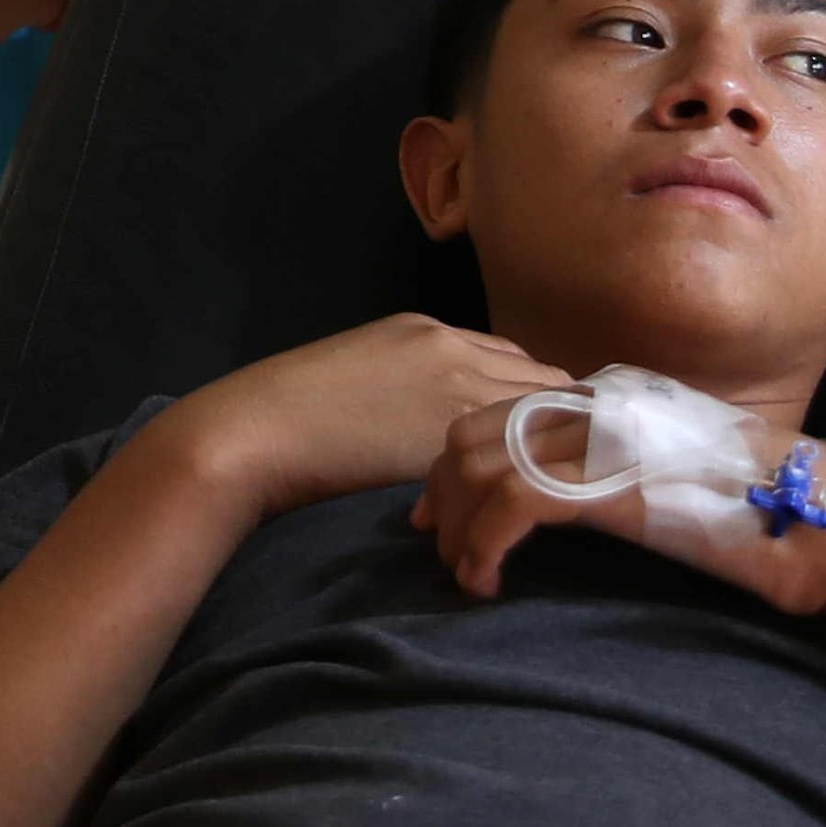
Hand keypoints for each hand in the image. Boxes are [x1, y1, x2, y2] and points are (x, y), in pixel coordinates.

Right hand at [151, 314, 571, 524]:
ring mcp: (453, 381)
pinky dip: (541, 466)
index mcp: (422, 329)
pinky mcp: (451, 426)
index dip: (533, 397)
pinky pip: (522, 441)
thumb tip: (428, 429)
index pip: (511, 357)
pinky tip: (545, 497)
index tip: (543, 436)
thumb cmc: (287, 420)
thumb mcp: (357, 382)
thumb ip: (404, 391)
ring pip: (543, 407)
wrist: (253, 434)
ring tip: (568, 486)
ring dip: (558, 445)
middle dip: (561, 420)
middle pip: (541, 377)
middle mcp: (448, 345)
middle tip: (572, 466)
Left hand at [412, 391, 825, 617]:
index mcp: (622, 397)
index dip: (463, 457)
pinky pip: (512, 505)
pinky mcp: (614, 487)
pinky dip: (483, 545)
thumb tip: (590, 493)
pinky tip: (486, 583)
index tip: (449, 509)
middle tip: (437, 541)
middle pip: (475, 428)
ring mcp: (608, 440)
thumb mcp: (690, 477)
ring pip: (481, 464)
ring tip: (464, 572)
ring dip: (457, 524)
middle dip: (442, 487)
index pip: (509, 407)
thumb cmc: (777, 515)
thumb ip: (635, 470)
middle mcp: (606, 404)